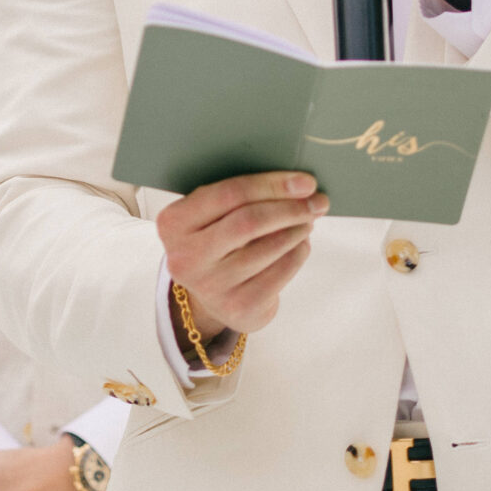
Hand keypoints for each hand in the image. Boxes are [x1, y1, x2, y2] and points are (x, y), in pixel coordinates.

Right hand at [155, 171, 326, 346]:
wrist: (211, 296)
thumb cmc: (216, 239)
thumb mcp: (210, 215)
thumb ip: (238, 196)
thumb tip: (298, 184)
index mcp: (173, 223)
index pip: (229, 194)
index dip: (272, 185)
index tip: (306, 182)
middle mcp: (185, 257)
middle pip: (250, 222)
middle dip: (290, 208)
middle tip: (318, 201)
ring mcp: (210, 286)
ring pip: (269, 248)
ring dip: (298, 229)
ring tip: (308, 219)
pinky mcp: (237, 308)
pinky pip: (280, 273)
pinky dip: (297, 254)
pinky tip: (300, 244)